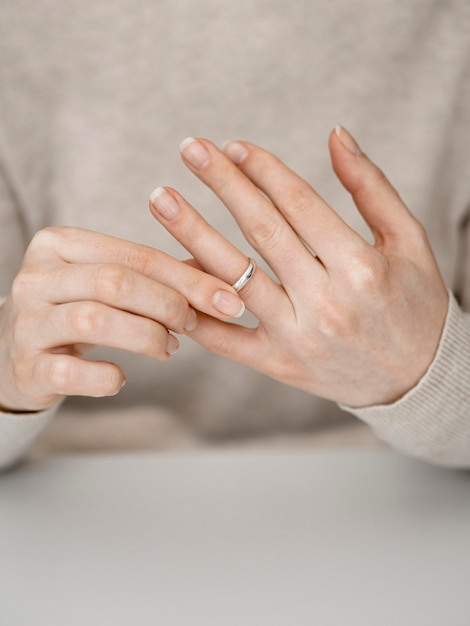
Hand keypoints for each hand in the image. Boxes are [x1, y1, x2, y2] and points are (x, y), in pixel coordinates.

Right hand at [0, 227, 243, 411]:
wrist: (15, 351)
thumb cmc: (76, 310)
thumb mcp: (108, 282)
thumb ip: (157, 276)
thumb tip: (226, 279)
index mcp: (59, 244)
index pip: (135, 255)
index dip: (189, 279)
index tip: (231, 300)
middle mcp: (36, 277)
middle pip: (115, 282)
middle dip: (168, 305)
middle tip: (192, 324)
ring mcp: (26, 322)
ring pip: (94, 320)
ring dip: (146, 337)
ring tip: (167, 348)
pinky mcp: (25, 367)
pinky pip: (72, 372)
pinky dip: (108, 377)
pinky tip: (123, 377)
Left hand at [149, 128, 448, 407]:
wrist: (417, 379)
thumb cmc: (414, 305)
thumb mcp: (408, 241)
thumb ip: (371, 187)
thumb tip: (335, 134)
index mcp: (361, 268)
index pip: (300, 204)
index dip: (263, 169)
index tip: (234, 145)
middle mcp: (327, 304)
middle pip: (262, 231)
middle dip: (223, 184)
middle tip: (189, 148)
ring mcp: (298, 338)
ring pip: (234, 278)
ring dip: (192, 234)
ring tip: (161, 198)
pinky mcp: (278, 364)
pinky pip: (226, 338)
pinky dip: (195, 309)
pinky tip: (168, 275)